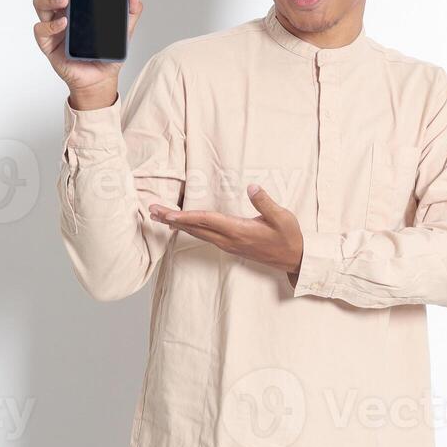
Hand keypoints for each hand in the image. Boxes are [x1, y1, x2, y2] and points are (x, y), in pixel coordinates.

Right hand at [33, 0, 143, 105]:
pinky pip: (40, 29)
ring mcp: (53, 27)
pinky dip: (50, 24)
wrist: (101, 80)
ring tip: (65, 1)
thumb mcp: (124, 31)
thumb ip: (130, 12)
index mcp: (77, 7)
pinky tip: (63, 24)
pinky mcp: (48, 44)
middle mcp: (62, 13)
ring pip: (40, 3)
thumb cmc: (106, 55)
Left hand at [149, 184, 304, 277]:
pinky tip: (183, 225)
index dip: (186, 217)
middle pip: (195, 228)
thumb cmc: (289, 236)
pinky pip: (205, 236)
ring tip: (160, 217)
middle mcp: (230, 240)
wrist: (294, 259)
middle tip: (152, 210)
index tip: (169, 214)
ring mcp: (229, 245)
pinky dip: (190, 229)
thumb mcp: (282, 217)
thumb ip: (265, 203)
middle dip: (172, 220)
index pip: (207, 221)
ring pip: (198, 233)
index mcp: (239, 231)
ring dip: (178, 225)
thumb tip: (252, 187)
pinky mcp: (231, 246)